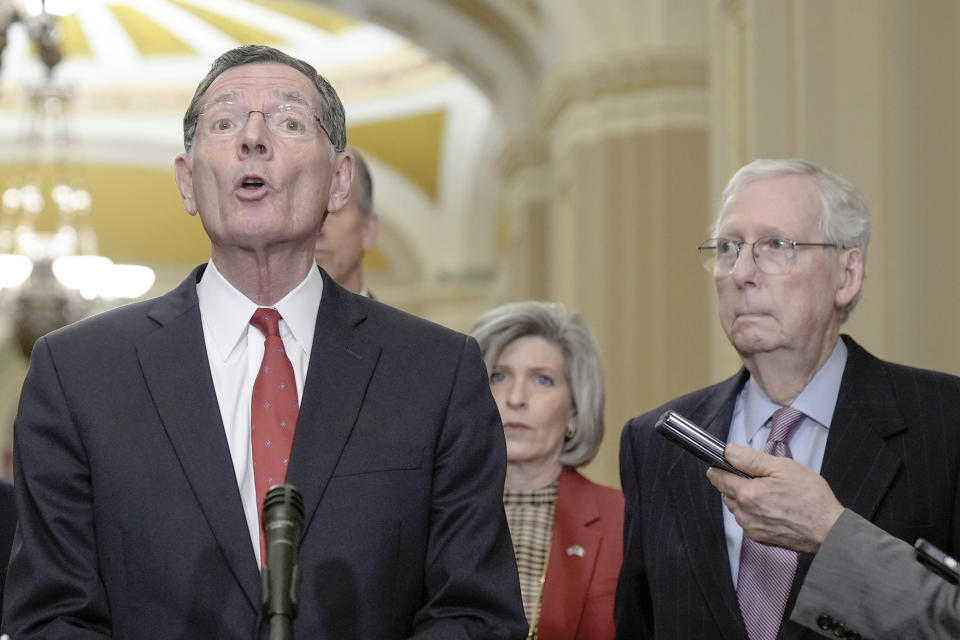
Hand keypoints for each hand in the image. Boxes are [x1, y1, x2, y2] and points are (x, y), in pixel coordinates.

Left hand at [706, 443, 843, 552]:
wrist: (828, 530)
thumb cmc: (810, 498)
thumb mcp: (782, 467)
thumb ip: (750, 458)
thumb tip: (729, 451)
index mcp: (746, 494)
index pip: (717, 477)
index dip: (720, 466)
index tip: (725, 462)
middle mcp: (744, 514)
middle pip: (725, 492)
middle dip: (735, 481)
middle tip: (759, 476)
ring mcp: (750, 527)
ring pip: (735, 506)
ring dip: (744, 497)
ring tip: (769, 491)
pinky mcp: (759, 537)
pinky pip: (747, 519)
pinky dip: (753, 510)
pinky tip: (772, 506)